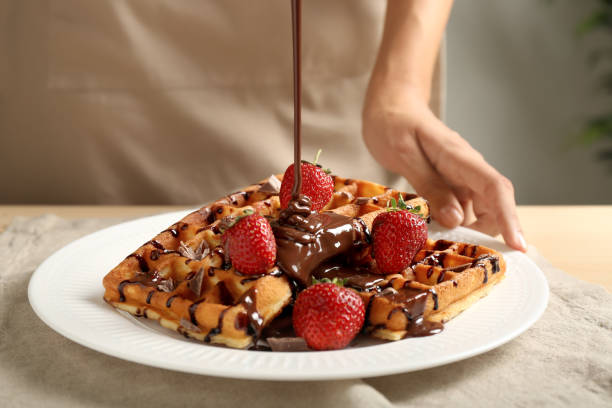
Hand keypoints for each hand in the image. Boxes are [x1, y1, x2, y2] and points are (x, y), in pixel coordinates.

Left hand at [362, 84, 526, 251]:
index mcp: (459, 157)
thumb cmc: (393, 124)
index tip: (518, 246)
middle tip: (464, 255)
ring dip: (469, 232)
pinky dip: (454, 226)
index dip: (509, 218)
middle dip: (487, 233)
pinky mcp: (450, 184)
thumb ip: (430, 185)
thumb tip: (455, 220)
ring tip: (445, 249)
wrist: (389, 106)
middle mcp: (467, 168)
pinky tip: (436, 235)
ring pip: (478, 211)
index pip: (495, 188)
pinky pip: (460, 209)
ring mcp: (460, 177)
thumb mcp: (404, 155)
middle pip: (494, 205)